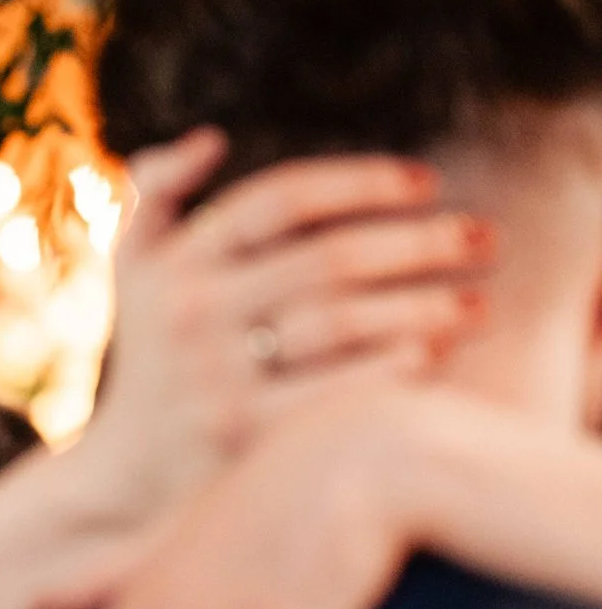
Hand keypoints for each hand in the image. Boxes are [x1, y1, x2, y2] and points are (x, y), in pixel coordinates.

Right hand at [81, 129, 489, 504]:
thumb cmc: (155, 351)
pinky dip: (392, 367)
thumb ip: (155, 194)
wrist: (126, 469)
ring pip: (342, 321)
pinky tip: (435, 353)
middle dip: (419, 242)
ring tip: (477, 300)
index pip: (280, 198)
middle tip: (482, 238)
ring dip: (424, 305)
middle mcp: (192, 313)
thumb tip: (210, 139)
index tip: (427, 183)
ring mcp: (215, 375)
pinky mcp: (240, 433)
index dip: (361, 181)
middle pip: (328, 257)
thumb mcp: (133, 267)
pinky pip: (335, 389)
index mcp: (176, 261)